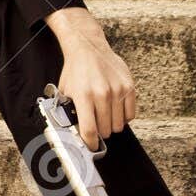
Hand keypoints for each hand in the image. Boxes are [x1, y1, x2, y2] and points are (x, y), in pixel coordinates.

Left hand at [45, 7, 135, 150]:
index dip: (90, 143)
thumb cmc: (75, 71)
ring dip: (111, 126)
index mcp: (84, 96)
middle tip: (95, 126)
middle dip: (100, 132)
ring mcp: (118, 91)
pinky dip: (123, 117)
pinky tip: (114, 111)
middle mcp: (103, 94)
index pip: (90, 130)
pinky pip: (130, 115)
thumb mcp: (65, 91)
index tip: (91, 146)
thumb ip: (69, 111)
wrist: (88, 49)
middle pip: (106, 130)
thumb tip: (71, 132)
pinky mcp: (129, 87)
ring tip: (104, 117)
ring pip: (119, 125)